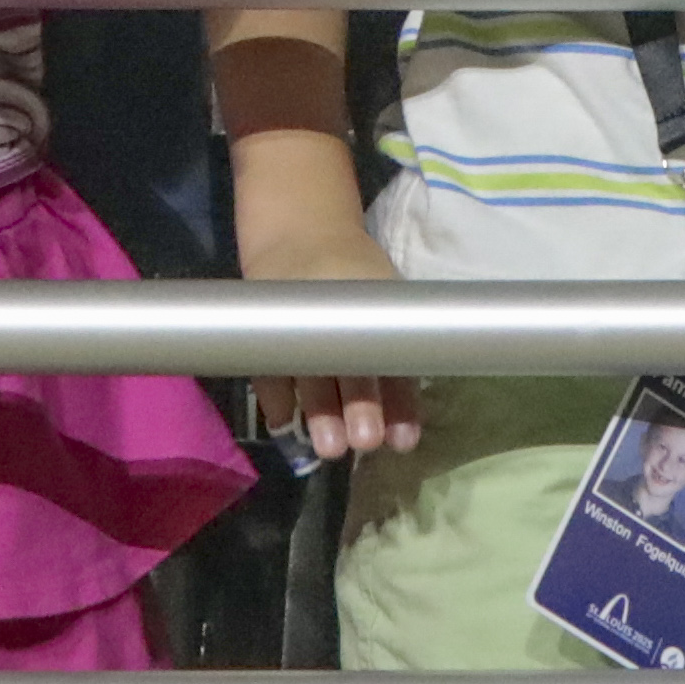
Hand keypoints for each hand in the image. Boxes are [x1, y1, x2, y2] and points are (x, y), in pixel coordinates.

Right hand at [237, 194, 413, 457]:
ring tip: (330, 449)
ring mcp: (300, 330)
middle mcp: (338, 324)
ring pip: (312, 378)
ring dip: (322, 414)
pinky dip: (278, 401)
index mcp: (376, 312)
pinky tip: (287, 425)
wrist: (299, 234)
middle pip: (350, 372)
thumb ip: (399, 343)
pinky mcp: (269, 336)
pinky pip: (269, 373)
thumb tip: (415, 398)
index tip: (403, 440)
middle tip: (364, 441)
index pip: (392, 365)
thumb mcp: (385, 296)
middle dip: (359, 408)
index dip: (399, 404)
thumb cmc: (354, 274)